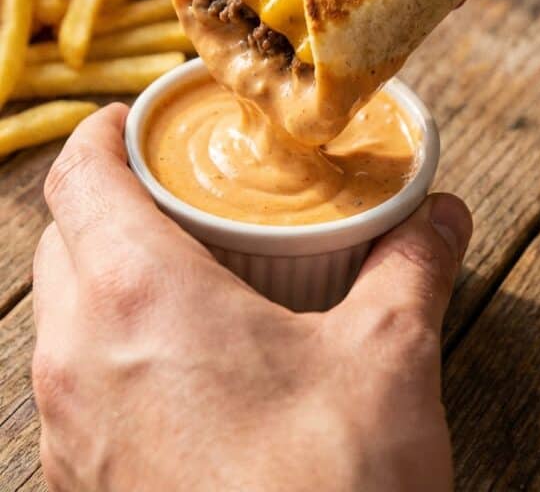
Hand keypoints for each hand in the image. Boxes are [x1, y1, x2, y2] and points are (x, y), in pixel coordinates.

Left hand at [33, 104, 471, 491]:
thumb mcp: (385, 365)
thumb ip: (410, 268)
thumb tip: (439, 214)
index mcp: (139, 297)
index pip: (81, 176)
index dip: (106, 134)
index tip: (137, 121)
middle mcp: (78, 356)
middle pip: (64, 238)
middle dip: (111, 202)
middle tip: (177, 197)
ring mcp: (67, 430)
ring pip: (61, 313)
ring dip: (106, 277)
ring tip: (182, 280)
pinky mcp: (78, 485)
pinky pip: (72, 384)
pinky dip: (108, 349)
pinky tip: (178, 374)